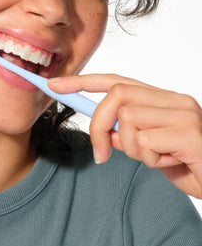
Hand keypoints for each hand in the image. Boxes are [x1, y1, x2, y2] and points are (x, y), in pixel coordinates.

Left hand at [48, 74, 201, 198]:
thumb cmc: (188, 164)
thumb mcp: (150, 151)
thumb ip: (128, 137)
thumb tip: (104, 133)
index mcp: (162, 99)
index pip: (116, 81)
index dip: (82, 82)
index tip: (56, 85)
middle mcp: (173, 99)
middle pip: (116, 94)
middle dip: (99, 124)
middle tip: (100, 153)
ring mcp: (183, 112)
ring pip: (128, 119)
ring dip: (131, 148)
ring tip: (156, 158)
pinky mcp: (188, 131)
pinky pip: (145, 142)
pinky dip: (150, 160)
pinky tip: (171, 163)